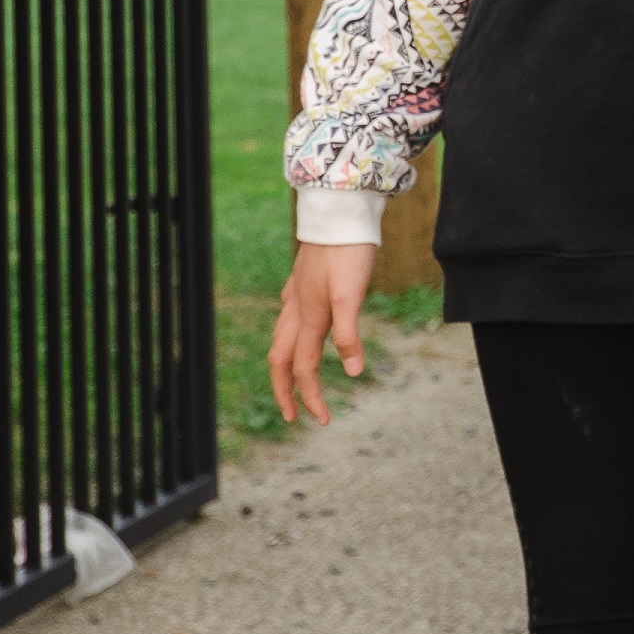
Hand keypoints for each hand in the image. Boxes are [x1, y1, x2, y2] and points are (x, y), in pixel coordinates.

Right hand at [267, 243, 371, 428]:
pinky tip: (302, 331)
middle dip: (285, 391)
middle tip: (292, 416)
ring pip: (282, 339)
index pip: (303, 369)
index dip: (311, 398)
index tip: (322, 421)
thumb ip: (349, 335)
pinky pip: (290, 319)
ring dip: (286, 366)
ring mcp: (297, 294)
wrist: (338, 211)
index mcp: (308, 317)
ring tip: (295, 382)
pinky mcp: (304, 282)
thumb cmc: (348, 252)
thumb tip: (352, 373)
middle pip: (281, 360)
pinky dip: (293, 338)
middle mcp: (296, 309)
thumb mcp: (352, 295)